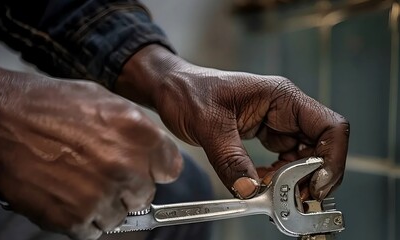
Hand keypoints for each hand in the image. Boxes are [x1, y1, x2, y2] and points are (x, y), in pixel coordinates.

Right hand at [0, 69, 181, 239]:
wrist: (2, 120)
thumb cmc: (52, 106)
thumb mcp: (106, 101)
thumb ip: (137, 131)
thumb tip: (152, 153)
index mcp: (139, 134)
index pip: (170, 169)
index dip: (155, 169)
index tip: (145, 169)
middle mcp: (125, 166)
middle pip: (145, 195)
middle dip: (128, 187)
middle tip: (103, 172)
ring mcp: (101, 195)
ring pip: (119, 215)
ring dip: (104, 204)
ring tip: (80, 181)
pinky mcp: (75, 218)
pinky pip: (93, 229)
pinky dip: (82, 217)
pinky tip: (66, 193)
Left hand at [117, 45, 348, 199]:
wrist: (171, 89)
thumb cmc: (187, 92)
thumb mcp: (208, 125)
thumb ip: (230, 159)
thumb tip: (250, 191)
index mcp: (280, 96)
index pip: (329, 126)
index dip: (331, 159)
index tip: (315, 185)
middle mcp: (284, 109)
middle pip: (320, 146)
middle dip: (311, 176)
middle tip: (291, 199)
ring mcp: (276, 122)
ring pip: (303, 157)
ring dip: (294, 180)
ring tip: (274, 195)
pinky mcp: (265, 134)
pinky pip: (283, 161)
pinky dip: (278, 177)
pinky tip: (262, 185)